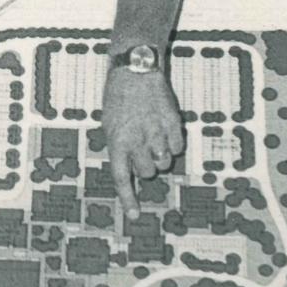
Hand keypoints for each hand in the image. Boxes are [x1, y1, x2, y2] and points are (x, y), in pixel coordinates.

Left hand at [103, 67, 184, 220]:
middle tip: (144, 152)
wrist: (136, 70)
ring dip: (160, 157)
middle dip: (146, 167)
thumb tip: (128, 169)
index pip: (122, 177)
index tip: (135, 216)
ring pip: (164, 163)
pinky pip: (177, 148)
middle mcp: (136, 139)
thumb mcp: (109, 124)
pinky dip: (173, 144)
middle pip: (147, 172)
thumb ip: (118, 148)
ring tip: (154, 139)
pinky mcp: (172, 122)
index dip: (129, 199)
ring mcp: (156, 131)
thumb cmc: (119, 98)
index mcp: (116, 141)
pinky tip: (165, 130)